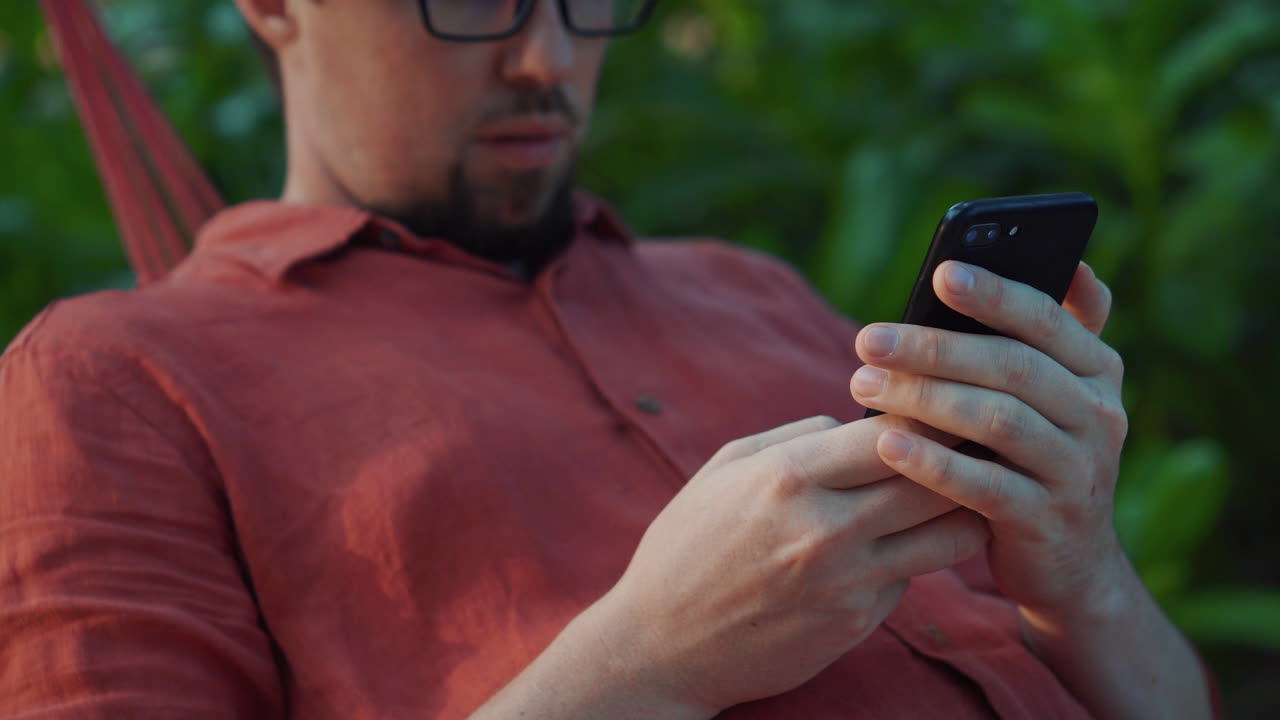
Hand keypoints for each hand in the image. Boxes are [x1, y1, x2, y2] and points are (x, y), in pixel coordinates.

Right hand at [594, 415, 989, 714]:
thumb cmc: (688, 544)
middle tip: (963, 447)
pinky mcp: (857, 622)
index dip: (925, 414)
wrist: (663, 645)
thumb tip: (861, 423)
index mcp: (788, 476)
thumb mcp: (725, 469)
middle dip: (957, 458)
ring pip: (952, 534)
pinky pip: (911, 576)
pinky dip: (910, 556)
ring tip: (944, 496)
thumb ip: (798, 437)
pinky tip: (887, 548)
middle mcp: (825, 528)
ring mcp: (847, 581)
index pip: (896, 431)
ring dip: (958, 510)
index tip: (932, 408)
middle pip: (939, 479)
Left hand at [850, 261, 1129, 625]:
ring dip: (924, 398)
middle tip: (867, 338)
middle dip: (935, 348)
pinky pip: (986, 486)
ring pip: (998, 421)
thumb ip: (1056, 333)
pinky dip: (934, 463)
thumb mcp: (1056, 394)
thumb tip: (1073, 261)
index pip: (1046, 319)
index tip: (940, 272)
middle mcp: (1099, 415)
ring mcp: (1077, 471)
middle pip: (1012, 367)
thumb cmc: (1036, 457)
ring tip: (862, 384)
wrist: (1068, 563)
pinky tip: (886, 443)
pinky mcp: (1047, 521)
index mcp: (1097, 371)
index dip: (996, 294)